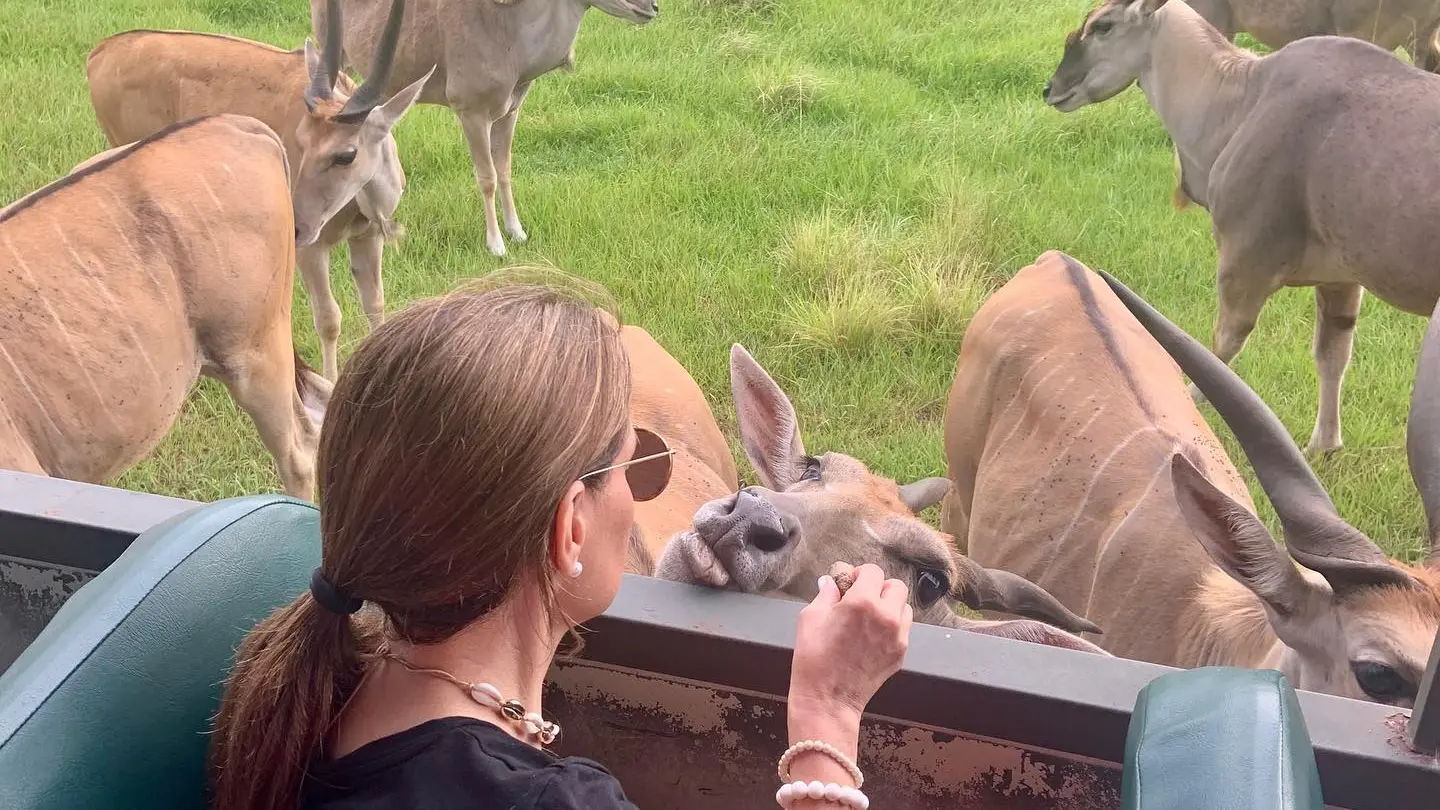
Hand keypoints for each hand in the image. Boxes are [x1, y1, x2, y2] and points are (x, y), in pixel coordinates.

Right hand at [783, 563, 910, 801]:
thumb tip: (831, 582)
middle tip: (863, 597)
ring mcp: (898, 636)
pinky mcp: (900, 653)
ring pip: (904, 607)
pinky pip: (903, 629)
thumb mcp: (810, 617)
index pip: (873, 571)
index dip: (860, 573)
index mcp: (863, 601)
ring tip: (871, 617)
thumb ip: (825, 594)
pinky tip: (873, 637)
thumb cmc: (813, 657)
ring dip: (890, 606)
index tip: (850, 582)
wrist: (828, 699)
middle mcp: (886, 615)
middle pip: (896, 586)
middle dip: (880, 587)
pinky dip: (892, 626)